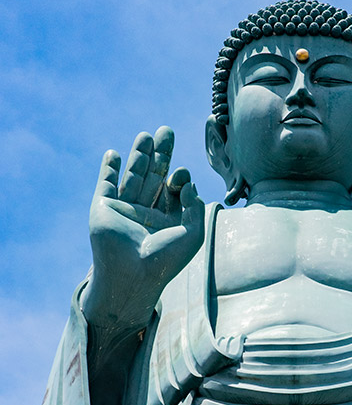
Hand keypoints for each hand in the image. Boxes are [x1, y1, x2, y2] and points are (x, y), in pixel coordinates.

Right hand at [81, 126, 204, 328]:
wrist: (134, 274)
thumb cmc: (165, 260)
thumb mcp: (193, 233)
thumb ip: (195, 205)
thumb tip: (188, 183)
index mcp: (168, 220)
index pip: (174, 189)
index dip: (179, 177)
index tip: (181, 175)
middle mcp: (146, 213)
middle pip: (154, 176)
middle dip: (160, 154)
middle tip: (166, 130)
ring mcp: (124, 210)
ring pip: (132, 176)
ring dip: (138, 156)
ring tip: (145, 135)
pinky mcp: (103, 209)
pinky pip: (105, 184)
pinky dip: (108, 169)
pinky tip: (113, 154)